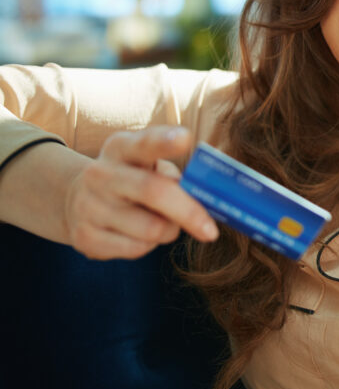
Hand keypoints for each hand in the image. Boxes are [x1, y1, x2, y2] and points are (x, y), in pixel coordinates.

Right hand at [63, 125, 217, 259]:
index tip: (186, 139)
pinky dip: (149, 245)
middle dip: (189, 212)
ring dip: (170, 231)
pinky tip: (140, 234)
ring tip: (164, 223)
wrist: (78, 199)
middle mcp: (100, 174)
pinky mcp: (85, 237)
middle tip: (210, 231)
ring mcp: (89, 206)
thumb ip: (173, 174)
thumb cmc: (133, 179)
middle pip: (154, 192)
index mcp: (121, 148)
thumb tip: (205, 196)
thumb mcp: (147, 165)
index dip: (165, 142)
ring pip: (151, 229)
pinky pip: (137, 249)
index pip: (144, 143)